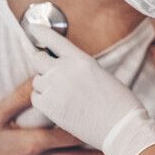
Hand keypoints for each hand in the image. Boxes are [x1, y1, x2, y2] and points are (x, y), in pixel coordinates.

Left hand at [28, 25, 154, 154]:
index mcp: (81, 59)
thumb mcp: (101, 74)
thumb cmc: (118, 102)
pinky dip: (43, 101)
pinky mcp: (50, 107)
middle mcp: (65, 70)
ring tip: (62, 95)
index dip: (41, 32)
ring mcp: (56, 88)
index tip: (33, 28)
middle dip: (41, 63)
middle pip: (37, 58)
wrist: (121, 127)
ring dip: (45, 85)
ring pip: (37, 81)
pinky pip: (36, 98)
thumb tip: (61, 69)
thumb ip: (79, 68)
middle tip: (49, 72)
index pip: (54, 39)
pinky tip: (57, 105)